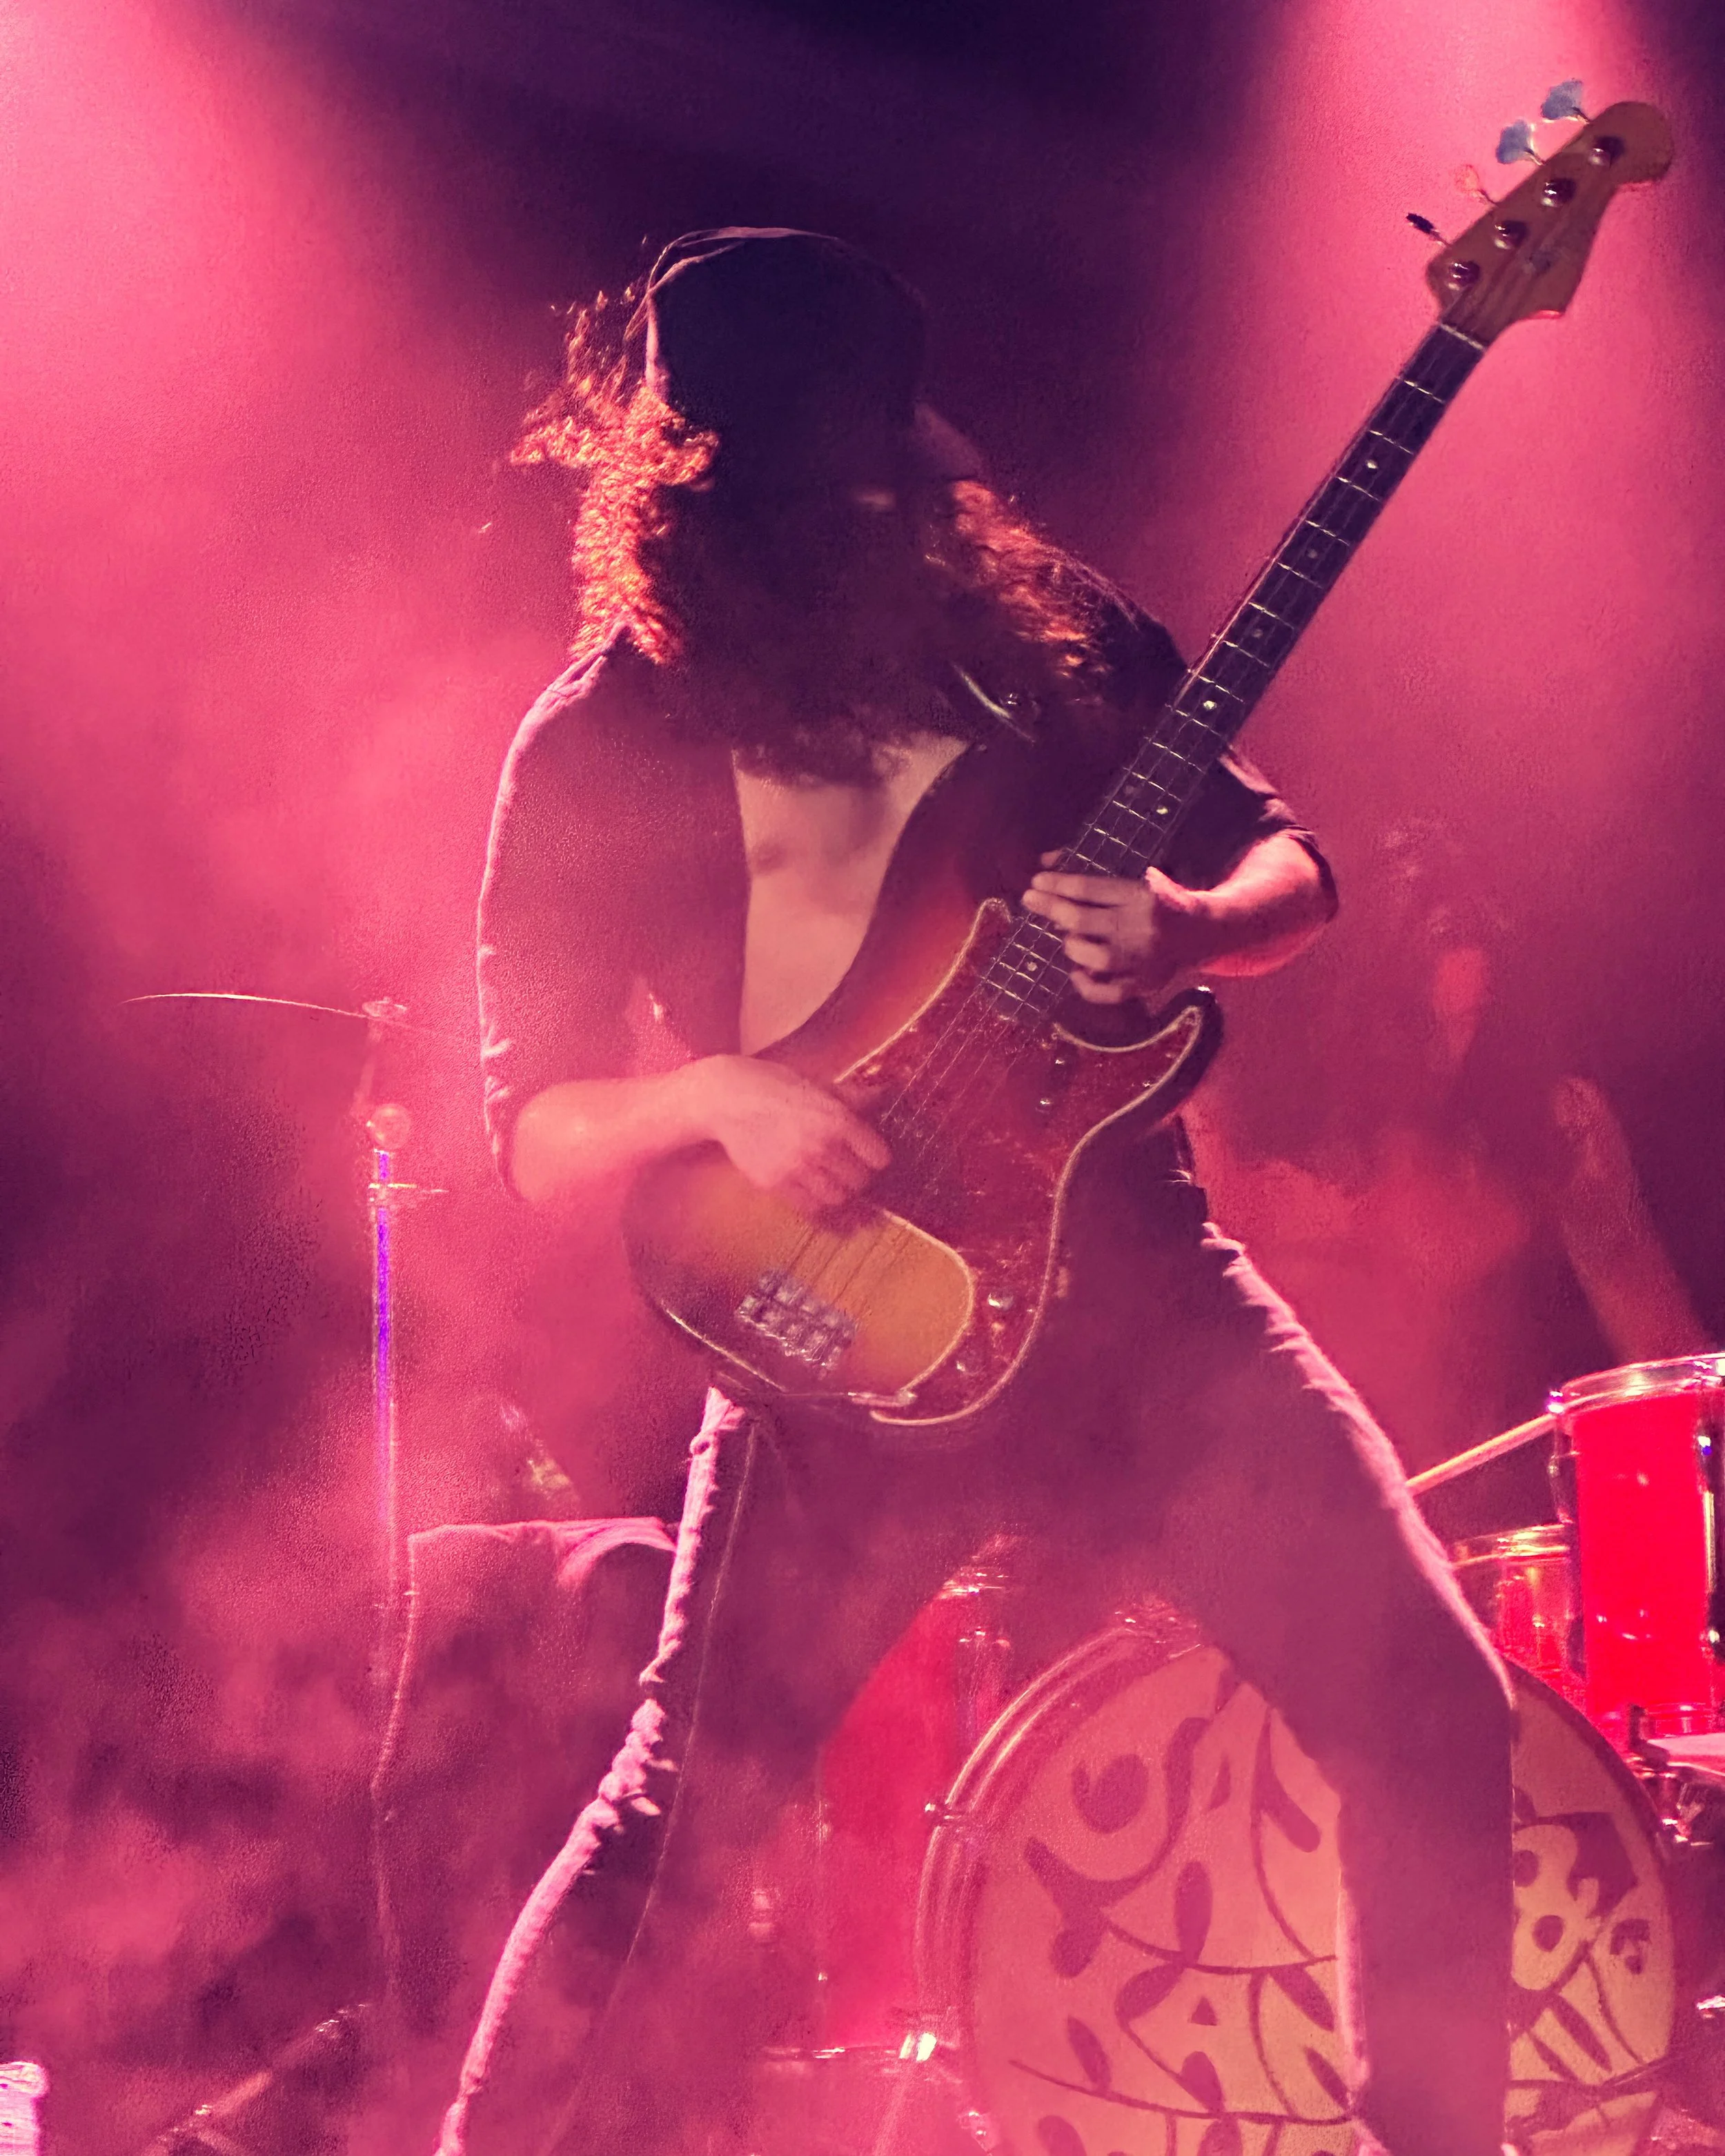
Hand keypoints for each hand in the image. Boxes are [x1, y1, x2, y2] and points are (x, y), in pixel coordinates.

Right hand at [685, 1056, 889, 1214]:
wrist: (726, 1097)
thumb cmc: (773, 1085)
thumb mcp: (816, 1084)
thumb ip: (851, 1096)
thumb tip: (883, 1094)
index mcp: (837, 1120)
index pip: (878, 1157)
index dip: (877, 1157)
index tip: (871, 1157)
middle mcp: (822, 1147)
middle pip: (860, 1181)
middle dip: (858, 1176)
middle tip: (849, 1169)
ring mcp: (797, 1168)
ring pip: (837, 1198)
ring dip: (837, 1191)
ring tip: (830, 1180)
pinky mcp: (774, 1183)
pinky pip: (809, 1207)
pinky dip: (814, 1202)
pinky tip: (809, 1187)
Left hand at [1021, 853, 1216, 1004]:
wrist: (1203, 931)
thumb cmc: (1164, 898)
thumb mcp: (1137, 876)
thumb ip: (1094, 871)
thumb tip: (1046, 862)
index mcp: (1143, 895)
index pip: (1090, 888)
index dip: (1058, 884)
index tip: (1036, 881)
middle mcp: (1142, 928)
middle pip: (1083, 920)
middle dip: (1051, 908)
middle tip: (1031, 900)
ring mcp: (1142, 961)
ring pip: (1091, 957)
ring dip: (1071, 944)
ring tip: (1068, 935)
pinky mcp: (1143, 985)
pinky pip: (1106, 993)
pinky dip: (1085, 984)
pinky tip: (1076, 970)